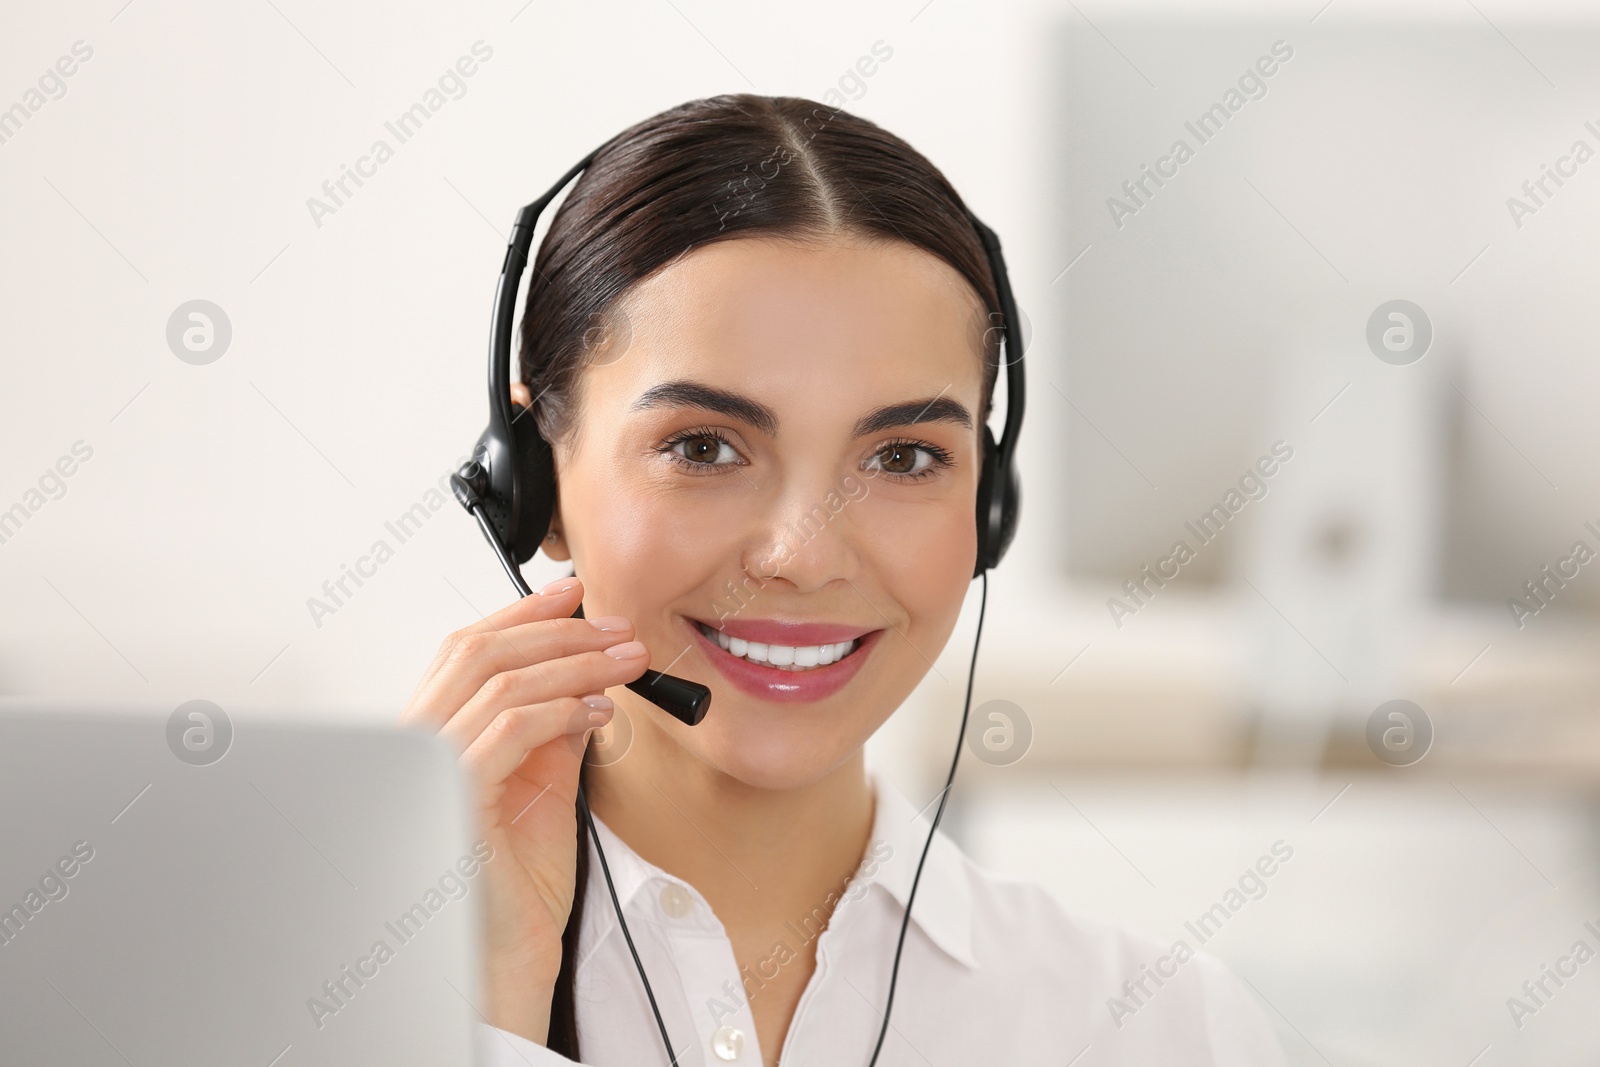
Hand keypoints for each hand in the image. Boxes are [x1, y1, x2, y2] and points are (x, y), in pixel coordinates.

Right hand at [397, 577, 648, 1042]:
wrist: (507, 957)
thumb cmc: (515, 886)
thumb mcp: (544, 788)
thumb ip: (553, 732)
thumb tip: (586, 683)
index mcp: (432, 737)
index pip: (466, 652)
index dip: (520, 614)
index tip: (573, 593)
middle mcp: (417, 747)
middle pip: (478, 652)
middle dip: (555, 629)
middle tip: (615, 627)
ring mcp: (428, 771)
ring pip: (499, 683)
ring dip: (573, 664)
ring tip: (625, 664)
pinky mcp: (454, 797)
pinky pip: (509, 730)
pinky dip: (561, 709)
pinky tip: (600, 711)